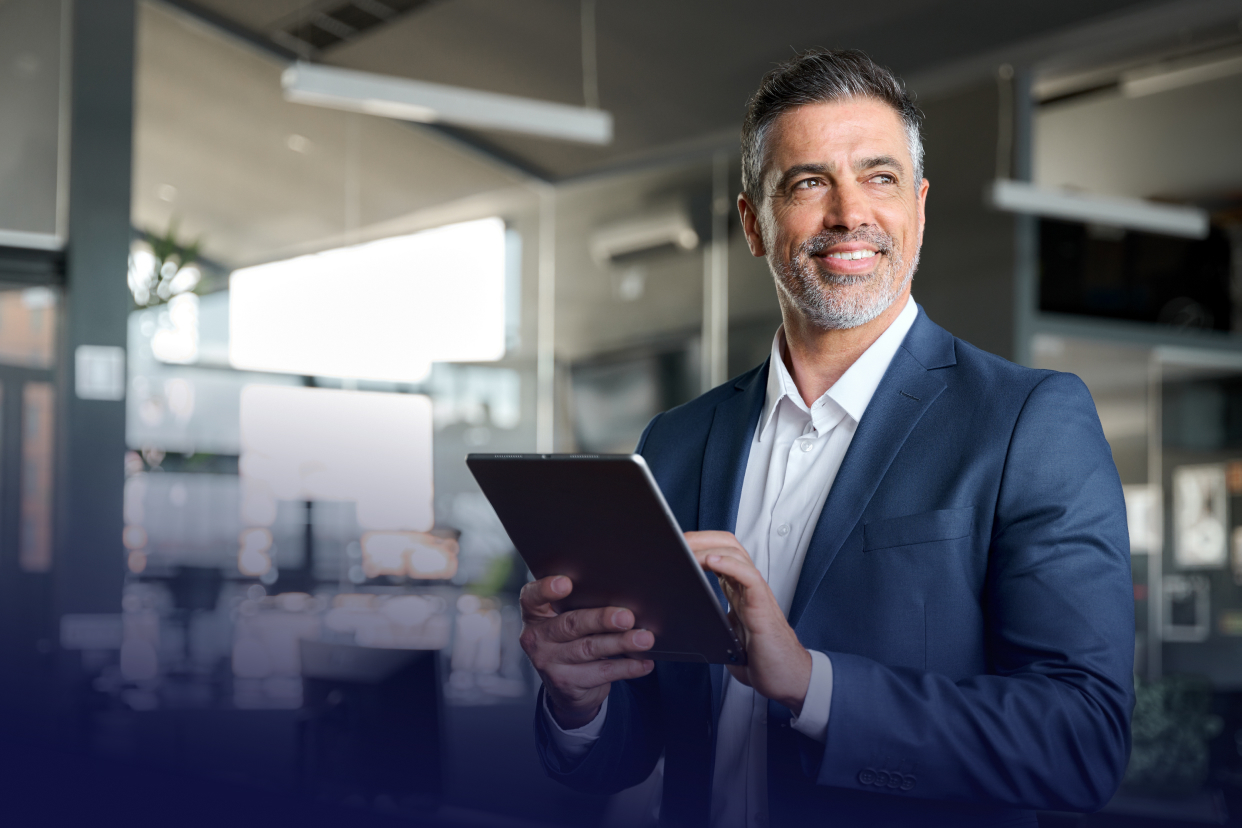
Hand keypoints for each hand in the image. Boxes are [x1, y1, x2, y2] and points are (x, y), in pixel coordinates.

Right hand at [518, 575, 655, 728]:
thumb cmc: (570, 640)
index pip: (532, 597)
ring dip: (620, 643)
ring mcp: (549, 663)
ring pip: (589, 649)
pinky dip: (627, 667)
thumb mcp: (564, 621)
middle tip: (626, 617)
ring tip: (644, 639)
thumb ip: (579, 607)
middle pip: (570, 624)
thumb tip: (622, 598)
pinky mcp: (566, 684)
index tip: (566, 583)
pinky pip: (602, 673)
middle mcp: (536, 638)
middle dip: (601, 619)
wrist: (565, 687)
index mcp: (534, 614)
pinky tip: (644, 663)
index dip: (546, 589)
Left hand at [686, 531, 811, 714]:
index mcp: (737, 591)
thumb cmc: (760, 660)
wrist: (786, 678)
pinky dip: (730, 564)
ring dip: (709, 547)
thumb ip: (708, 622)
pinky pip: (749, 576)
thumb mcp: (724, 636)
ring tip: (689, 548)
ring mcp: (756, 594)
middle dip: (701, 537)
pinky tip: (712, 561)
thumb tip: (676, 622)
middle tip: (678, 539)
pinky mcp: (762, 607)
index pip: (720, 553)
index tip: (676, 543)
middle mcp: (747, 587)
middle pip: (728, 545)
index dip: (699, 543)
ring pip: (736, 554)